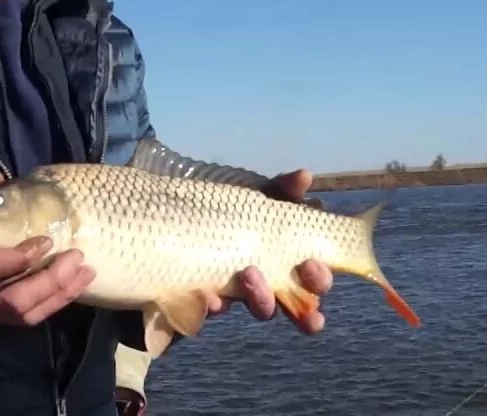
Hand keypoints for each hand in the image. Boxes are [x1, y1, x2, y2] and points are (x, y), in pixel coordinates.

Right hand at [0, 172, 95, 348]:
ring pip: (25, 314)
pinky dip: (52, 304)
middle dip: (50, 281)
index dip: (18, 258)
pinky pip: (25, 320)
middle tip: (76, 255)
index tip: (44, 240)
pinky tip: (74, 287)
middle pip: (14, 301)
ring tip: (86, 270)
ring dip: (60, 294)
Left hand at [206, 168, 333, 334]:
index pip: (313, 280)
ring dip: (262, 297)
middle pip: (296, 304)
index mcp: (285, 262)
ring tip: (250, 274)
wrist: (167, 228)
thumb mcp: (253, 200)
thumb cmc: (225, 215)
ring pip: (261, 309)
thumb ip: (280, 190)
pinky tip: (211, 296)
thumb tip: (306, 175)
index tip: (312, 265)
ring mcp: (237, 299)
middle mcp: (268, 286)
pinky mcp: (204, 308)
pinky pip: (213, 312)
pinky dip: (214, 304)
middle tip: (290, 280)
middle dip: (301, 300)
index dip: (319, 279)